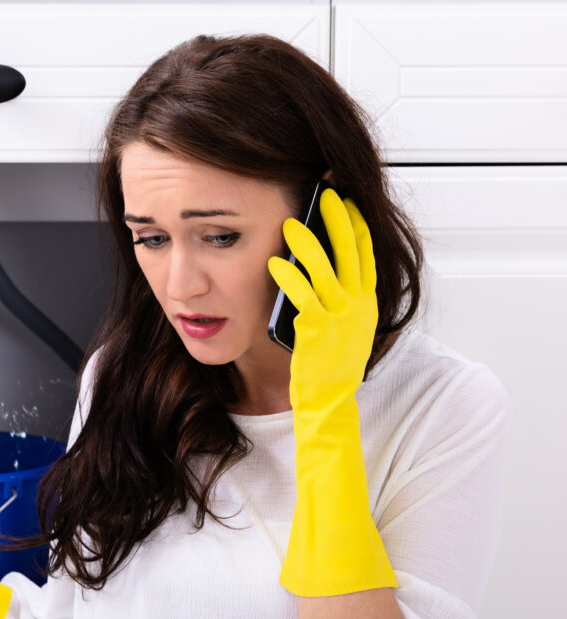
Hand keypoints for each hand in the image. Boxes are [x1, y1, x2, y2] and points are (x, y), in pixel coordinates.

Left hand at [268, 188, 376, 411]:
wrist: (329, 401)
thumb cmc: (331, 365)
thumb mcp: (346, 325)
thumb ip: (341, 296)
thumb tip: (322, 264)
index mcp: (366, 303)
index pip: (366, 254)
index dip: (358, 224)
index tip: (348, 201)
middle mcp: (358, 306)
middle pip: (350, 253)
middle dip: (337, 220)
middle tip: (325, 194)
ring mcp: (339, 318)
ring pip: (324, 270)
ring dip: (307, 243)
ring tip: (289, 224)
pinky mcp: (316, 330)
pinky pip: (302, 295)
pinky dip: (288, 275)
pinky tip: (274, 262)